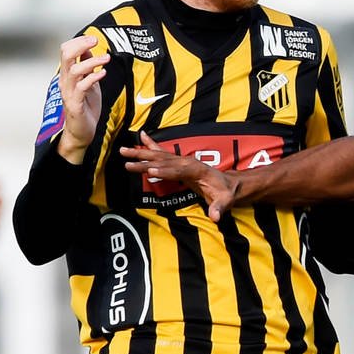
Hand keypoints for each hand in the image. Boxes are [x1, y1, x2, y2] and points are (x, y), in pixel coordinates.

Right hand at [54, 36, 106, 160]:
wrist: (82, 132)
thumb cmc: (86, 108)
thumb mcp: (89, 83)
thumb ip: (88, 67)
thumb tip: (89, 50)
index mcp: (67, 74)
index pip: (66, 51)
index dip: (78, 42)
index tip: (92, 38)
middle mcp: (65, 81)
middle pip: (66, 56)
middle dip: (80, 44)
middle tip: (95, 40)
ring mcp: (69, 92)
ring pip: (74, 70)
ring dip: (91, 62)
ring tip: (106, 58)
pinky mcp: (75, 104)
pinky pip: (82, 87)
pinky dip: (93, 78)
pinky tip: (103, 74)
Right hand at [120, 132, 237, 219]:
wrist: (230, 184)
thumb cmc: (227, 193)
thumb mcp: (226, 201)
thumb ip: (220, 208)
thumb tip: (215, 217)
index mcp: (198, 170)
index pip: (179, 171)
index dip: (166, 172)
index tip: (150, 172)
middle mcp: (187, 162)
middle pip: (164, 161)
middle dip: (145, 161)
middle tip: (127, 161)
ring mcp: (182, 160)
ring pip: (158, 156)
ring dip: (140, 153)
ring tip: (123, 150)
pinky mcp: (178, 162)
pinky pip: (162, 152)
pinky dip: (150, 144)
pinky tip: (140, 135)